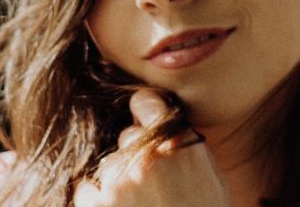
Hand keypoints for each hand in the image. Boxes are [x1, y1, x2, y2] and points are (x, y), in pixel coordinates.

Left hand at [73, 89, 228, 206]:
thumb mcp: (211, 180)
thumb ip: (189, 151)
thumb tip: (170, 131)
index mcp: (179, 145)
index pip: (147, 103)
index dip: (145, 108)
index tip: (144, 111)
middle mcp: (147, 156)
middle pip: (129, 138)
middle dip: (137, 155)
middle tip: (152, 184)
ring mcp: (119, 181)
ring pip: (109, 166)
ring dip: (119, 181)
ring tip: (140, 206)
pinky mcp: (98, 205)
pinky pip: (88, 191)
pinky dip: (98, 201)